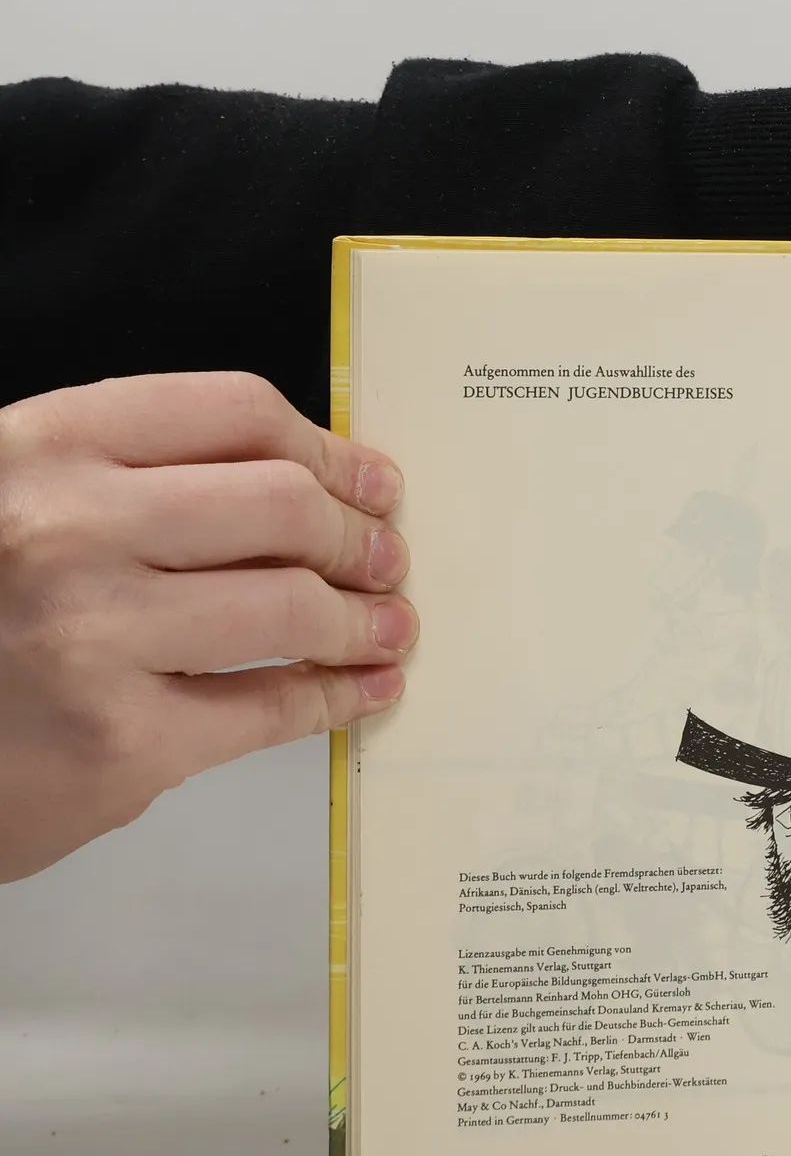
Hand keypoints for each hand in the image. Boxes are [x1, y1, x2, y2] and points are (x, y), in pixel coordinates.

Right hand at [0, 373, 415, 881]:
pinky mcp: (118, 743)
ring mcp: (93, 638)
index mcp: (45, 447)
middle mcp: (67, 530)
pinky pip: (268, 709)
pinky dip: (336, 698)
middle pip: (282, 504)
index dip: (329, 446)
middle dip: (358, 534)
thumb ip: (134, 478)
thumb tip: (305, 485)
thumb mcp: (19, 500)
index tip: (372, 478)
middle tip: (388, 556)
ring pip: (291, 606)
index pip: (235, 411)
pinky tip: (363, 689)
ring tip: (389, 625)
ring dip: (364, 618)